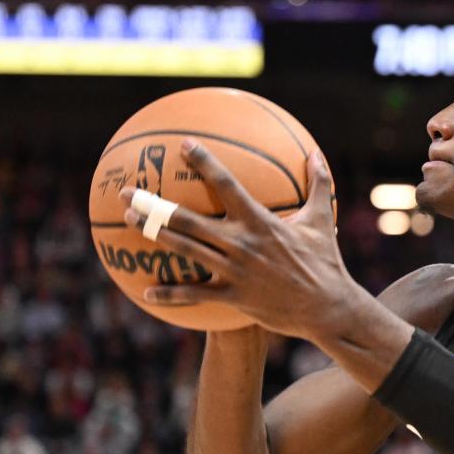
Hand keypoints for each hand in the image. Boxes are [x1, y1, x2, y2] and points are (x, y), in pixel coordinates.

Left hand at [119, 139, 358, 340]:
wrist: (327, 308)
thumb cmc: (326, 262)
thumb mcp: (321, 220)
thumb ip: (319, 185)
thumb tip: (316, 154)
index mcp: (260, 221)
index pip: (226, 184)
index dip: (204, 162)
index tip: (183, 145)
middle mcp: (241, 244)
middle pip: (187, 220)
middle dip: (153, 204)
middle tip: (127, 191)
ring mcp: (234, 272)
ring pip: (184, 250)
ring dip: (153, 235)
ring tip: (127, 221)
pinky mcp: (233, 297)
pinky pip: (196, 295)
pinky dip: (171, 294)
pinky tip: (147, 292)